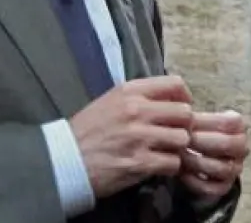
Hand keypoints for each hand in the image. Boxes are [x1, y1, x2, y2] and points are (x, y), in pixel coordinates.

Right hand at [70, 75, 193, 198]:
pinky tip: (159, 166)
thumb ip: (137, 97)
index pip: (174, 84)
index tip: (179, 109)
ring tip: (167, 151)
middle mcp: (137, 110)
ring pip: (182, 138)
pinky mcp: (140, 163)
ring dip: (178, 148)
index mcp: (129, 91)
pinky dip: (170, 167)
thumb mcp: (109, 101)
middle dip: (184, 125)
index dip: (184, 97)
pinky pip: (173, 163)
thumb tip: (167, 99)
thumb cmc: (86, 131)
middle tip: (175, 134)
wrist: (65, 160)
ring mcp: (140, 137)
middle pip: (184, 112)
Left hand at [178, 110, 248, 197]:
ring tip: (180, 155)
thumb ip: (193, 117)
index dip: (208, 122)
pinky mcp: (223, 187)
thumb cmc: (197, 134)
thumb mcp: (197, 122)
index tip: (188, 121)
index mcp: (238, 127)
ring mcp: (234, 170)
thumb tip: (181, 115)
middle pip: (228, 144)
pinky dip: (194, 181)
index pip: (231, 122)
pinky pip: (211, 187)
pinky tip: (181, 172)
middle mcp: (241, 149)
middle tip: (183, 140)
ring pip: (222, 168)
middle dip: (203, 142)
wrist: (197, 159)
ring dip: (197, 161)